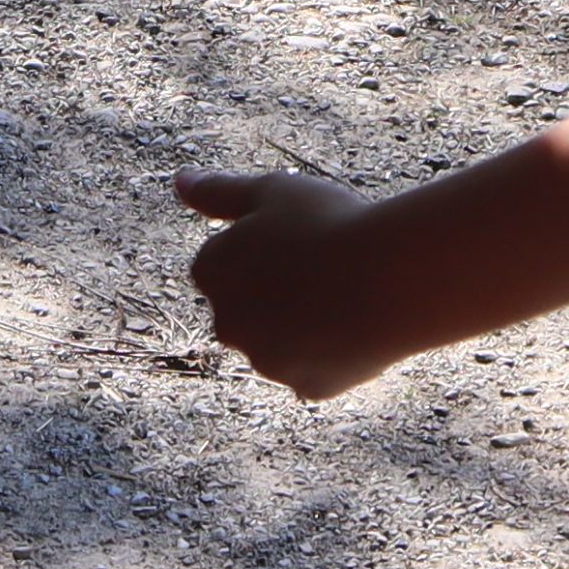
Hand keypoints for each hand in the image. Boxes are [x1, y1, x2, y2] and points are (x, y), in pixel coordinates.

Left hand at [174, 171, 405, 398]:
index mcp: (212, 273)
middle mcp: (228, 324)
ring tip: (348, 294)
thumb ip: (218, 191)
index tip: (297, 238)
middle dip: (275, 293)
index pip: (223, 261)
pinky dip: (332, 353)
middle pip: (249, 307)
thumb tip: (180, 182)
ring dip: (303, 324)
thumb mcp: (272, 190)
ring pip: (283, 340)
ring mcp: (267, 361)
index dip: (263, 248)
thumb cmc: (329, 225)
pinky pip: (316, 368)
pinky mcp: (307, 386)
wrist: (388, 280)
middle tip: (323, 266)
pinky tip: (357, 326)